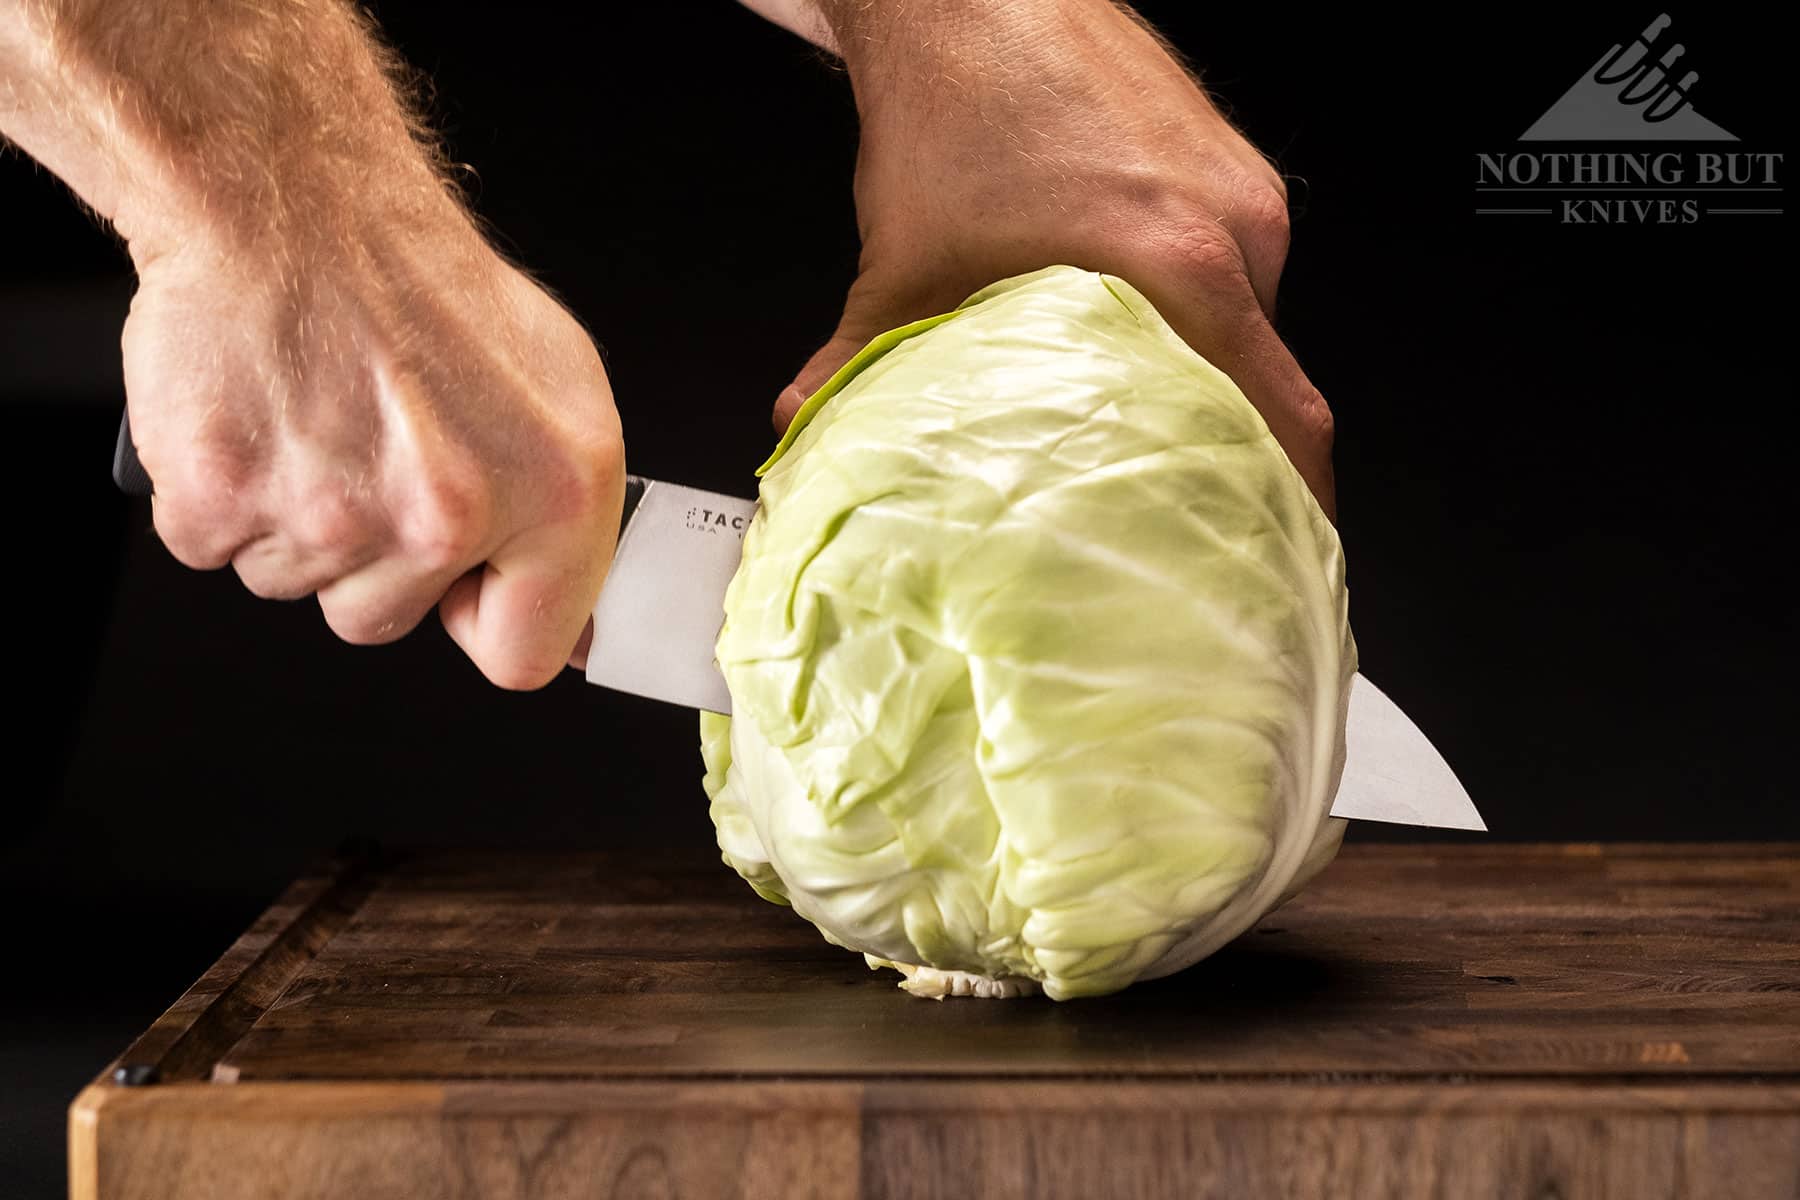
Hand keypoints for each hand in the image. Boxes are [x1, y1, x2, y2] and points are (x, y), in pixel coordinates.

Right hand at [1, 0, 622, 688]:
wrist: (292, 199)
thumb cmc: (421, 283)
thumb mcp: (559, 387)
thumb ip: (570, 513)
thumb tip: (575, 624)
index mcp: (557, 492)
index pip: (527, 657)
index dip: (483, 616)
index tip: (464, 580)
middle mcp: (452, 513)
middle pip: (383, 621)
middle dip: (372, 556)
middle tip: (372, 453)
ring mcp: (333, 510)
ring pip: (297, 586)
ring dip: (295, 521)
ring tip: (318, 420)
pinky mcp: (223, 494)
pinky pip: (214, 548)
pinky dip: (220, 496)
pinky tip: (258, 419)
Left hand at [784, 0, 1334, 516]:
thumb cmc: (959, 103)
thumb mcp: (905, 266)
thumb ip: (862, 369)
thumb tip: (813, 434)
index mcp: (1183, 264)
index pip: (1287, 416)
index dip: (1295, 503)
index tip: (1280, 554)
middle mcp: (1233, 224)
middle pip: (1274, 380)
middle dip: (1242, 458)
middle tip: (1195, 516)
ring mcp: (1239, 187)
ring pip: (1253, 322)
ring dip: (1213, 380)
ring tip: (1151, 426)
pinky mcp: (1228, 162)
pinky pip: (1238, 265)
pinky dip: (1201, 313)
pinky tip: (1137, 334)